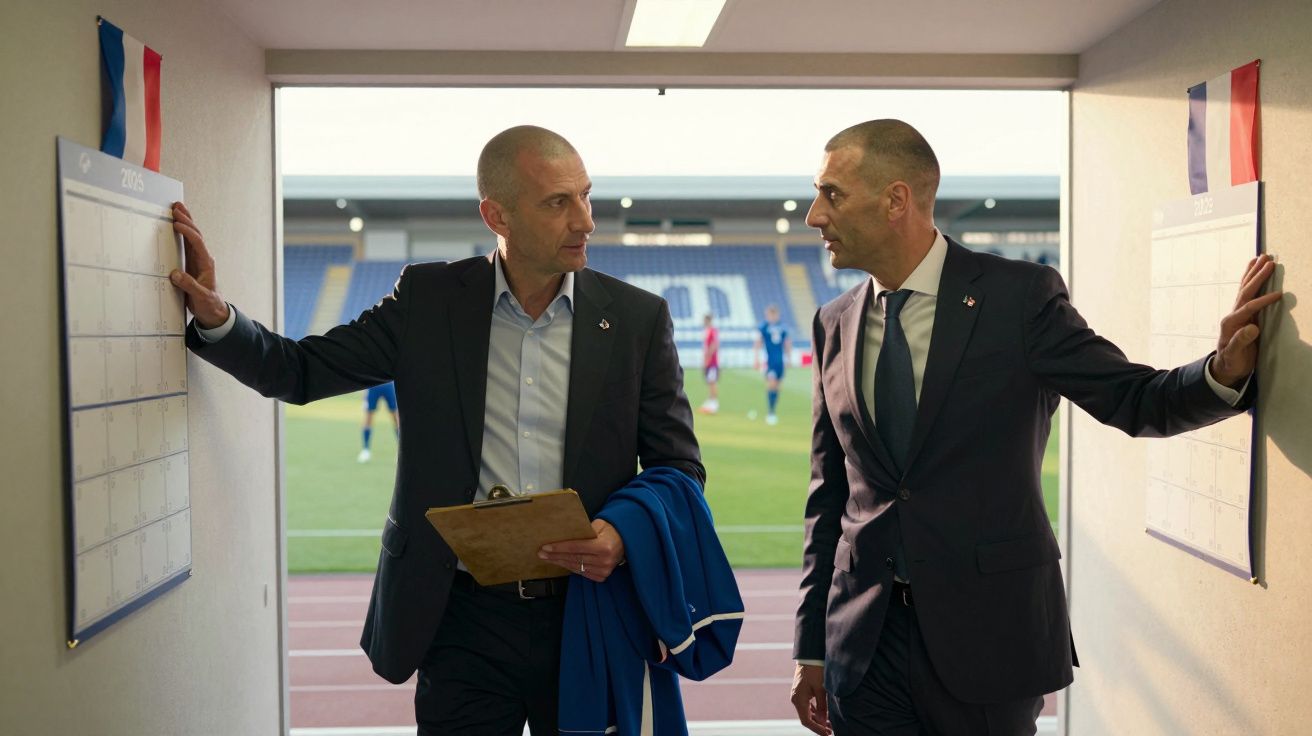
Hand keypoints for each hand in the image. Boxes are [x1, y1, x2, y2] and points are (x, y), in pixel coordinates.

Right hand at [168, 202, 229, 328]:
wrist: (212, 311)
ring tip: (177, 207)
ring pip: (191, 236)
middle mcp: (202, 258)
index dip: (188, 232)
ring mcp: (197, 259)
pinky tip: (175, 224)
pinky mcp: (190, 263)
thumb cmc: (209, 304)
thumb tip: (175, 274)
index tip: (177, 224)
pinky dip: (181, 232)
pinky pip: (185, 244)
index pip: (198, 243)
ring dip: (185, 221)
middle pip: (195, 234)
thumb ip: (189, 286)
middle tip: (176, 206)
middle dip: (187, 219)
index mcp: (206, 263)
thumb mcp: (201, 297)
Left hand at [538, 519, 624, 582]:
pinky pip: (581, 573)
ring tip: (548, 558)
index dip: (559, 548)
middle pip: (573, 558)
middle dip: (555, 556)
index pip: (576, 548)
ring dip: (560, 562)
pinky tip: (560, 562)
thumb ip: (584, 529)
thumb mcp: (600, 524)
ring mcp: (603, 571)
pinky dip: (569, 567)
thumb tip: (564, 533)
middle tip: (542, 553)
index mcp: (604, 547)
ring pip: (575, 567)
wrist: (626, 541)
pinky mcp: (602, 576)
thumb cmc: (611, 530)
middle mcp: (604, 561)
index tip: (546, 547)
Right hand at [790, 663, 830, 734]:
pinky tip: (824, 714)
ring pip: (807, 713)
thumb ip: (822, 707)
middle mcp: (796, 699)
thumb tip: (823, 721)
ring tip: (830, 724)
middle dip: (818, 725)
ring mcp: (798, 696)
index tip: (826, 734)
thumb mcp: (821, 689)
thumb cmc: (816, 671)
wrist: (810, 656)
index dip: (816, 729)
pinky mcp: (801, 692)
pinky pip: (808, 706)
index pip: (806, 721)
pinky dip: (815, 712)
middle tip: (831, 730)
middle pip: (806, 718)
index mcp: (799, 700)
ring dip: (817, 719)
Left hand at [1210, 254, 1282, 387]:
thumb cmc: (1232, 362)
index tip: (1278, 295)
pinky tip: (1254, 268)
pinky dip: (1250, 279)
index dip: (1262, 301)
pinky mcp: (1243, 313)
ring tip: (1262, 257)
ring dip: (1254, 272)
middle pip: (1245, 292)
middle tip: (1269, 261)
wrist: (1226, 366)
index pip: (1248, 308)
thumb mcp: (1235, 356)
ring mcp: (1237, 312)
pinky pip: (1247, 292)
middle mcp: (1232, 315)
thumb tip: (1252, 328)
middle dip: (1257, 276)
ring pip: (1245, 288)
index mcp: (1230, 323)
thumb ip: (1241, 342)